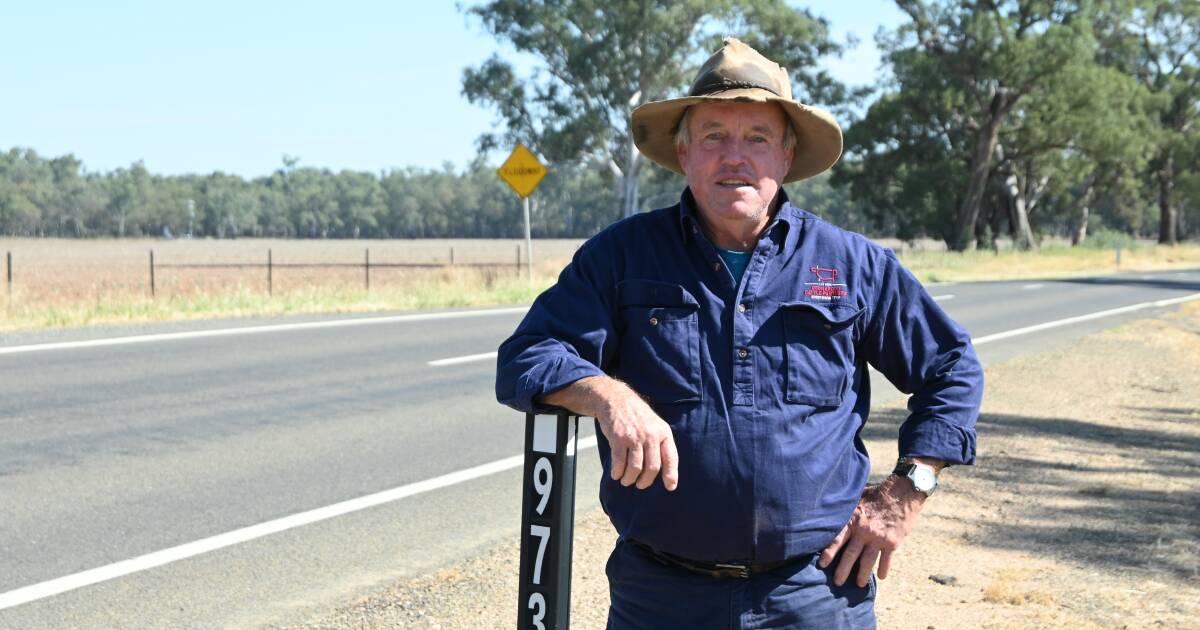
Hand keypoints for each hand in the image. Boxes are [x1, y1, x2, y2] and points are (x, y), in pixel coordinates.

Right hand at [540, 376, 678, 490]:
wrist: (616, 399)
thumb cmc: (637, 417)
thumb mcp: (655, 425)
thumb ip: (660, 444)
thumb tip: (666, 470)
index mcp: (663, 432)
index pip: (671, 457)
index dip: (671, 475)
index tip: (670, 487)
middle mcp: (650, 435)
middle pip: (652, 467)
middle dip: (645, 481)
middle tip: (640, 484)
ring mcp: (634, 437)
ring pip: (635, 468)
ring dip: (630, 479)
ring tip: (626, 480)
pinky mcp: (618, 438)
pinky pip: (619, 462)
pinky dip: (617, 472)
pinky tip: (616, 474)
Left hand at [817, 475, 925, 586]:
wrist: (902, 493)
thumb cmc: (876, 494)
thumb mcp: (856, 496)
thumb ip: (844, 507)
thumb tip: (826, 507)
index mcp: (853, 520)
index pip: (837, 539)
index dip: (828, 552)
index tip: (822, 564)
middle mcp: (864, 531)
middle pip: (850, 555)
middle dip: (842, 570)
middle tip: (837, 583)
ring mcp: (878, 538)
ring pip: (867, 561)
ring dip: (862, 574)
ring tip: (859, 584)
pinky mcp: (892, 542)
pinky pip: (886, 560)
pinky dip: (884, 569)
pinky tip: (881, 576)